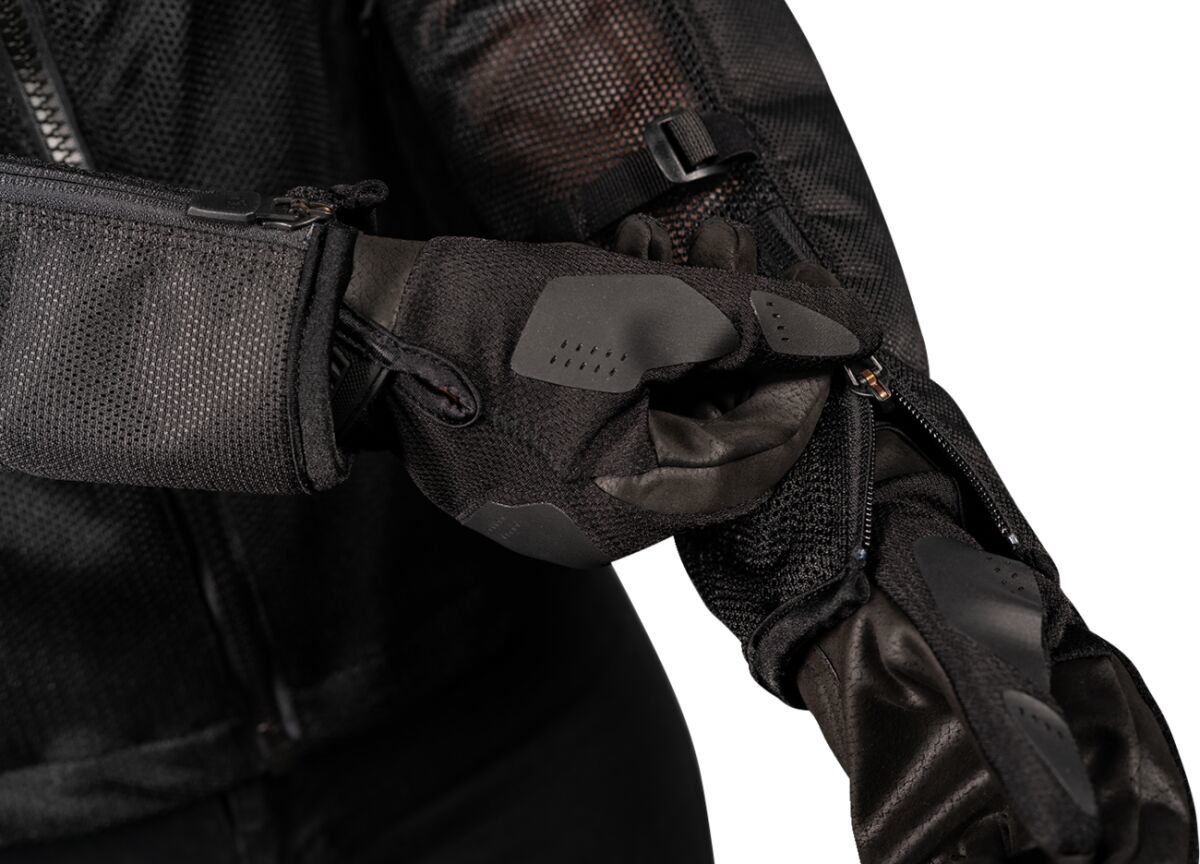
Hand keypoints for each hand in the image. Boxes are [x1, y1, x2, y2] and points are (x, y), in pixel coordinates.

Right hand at [331, 217, 877, 566]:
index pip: (756, 458)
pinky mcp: (536, 491)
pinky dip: (643, 381)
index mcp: (626, 504)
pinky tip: (639, 310)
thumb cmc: (488, 319)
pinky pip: (619, 445)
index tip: (820, 327)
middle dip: (740, 359)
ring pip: (666, 443)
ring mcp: (561, 518)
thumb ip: (751, 319)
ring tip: (687, 271)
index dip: (799, 388)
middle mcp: (598, 532)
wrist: (369, 329)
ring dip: (692, 359)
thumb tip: (846, 329)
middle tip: (747, 278)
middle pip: (713, 450)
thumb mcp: (638, 304)